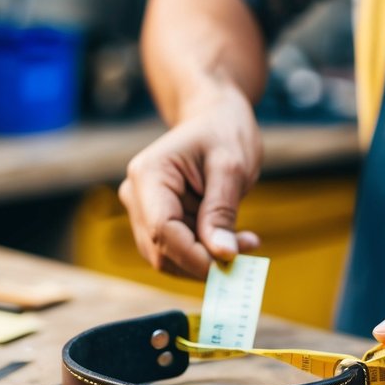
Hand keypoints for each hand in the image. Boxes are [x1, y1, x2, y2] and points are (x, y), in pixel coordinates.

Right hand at [119, 85, 262, 278]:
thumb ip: (222, 211)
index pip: (162, 230)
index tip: (231, 265)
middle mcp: (136, 195)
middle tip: (247, 253)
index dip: (194, 256)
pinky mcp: (157, 222)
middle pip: (161, 250)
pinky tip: (234, 240)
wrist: (215, 119)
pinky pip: (178, 252)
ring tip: (245, 242)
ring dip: (207, 260)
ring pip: (168, 258)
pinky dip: (206, 254)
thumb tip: (222, 255)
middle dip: (203, 261)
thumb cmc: (224, 133)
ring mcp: (143, 211)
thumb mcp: (231, 166)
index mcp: (149, 175)